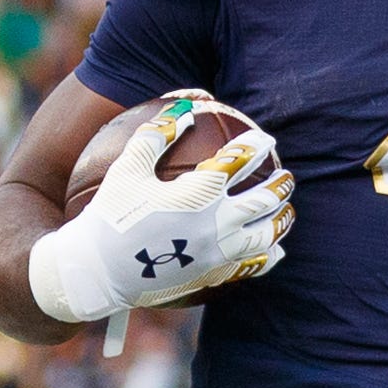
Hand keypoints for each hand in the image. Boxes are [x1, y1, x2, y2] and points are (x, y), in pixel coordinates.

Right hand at [26, 99, 294, 324]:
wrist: (99, 271)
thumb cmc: (110, 214)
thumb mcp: (127, 169)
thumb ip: (155, 136)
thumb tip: (184, 111)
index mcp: (199, 194)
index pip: (239, 162)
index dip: (255, 147)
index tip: (266, 139)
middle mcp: (217, 224)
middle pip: (263, 201)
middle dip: (280, 185)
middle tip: (287, 175)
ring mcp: (219, 254)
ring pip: (265, 235)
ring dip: (281, 220)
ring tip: (288, 211)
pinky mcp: (214, 276)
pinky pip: (251, 266)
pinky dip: (267, 257)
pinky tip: (274, 252)